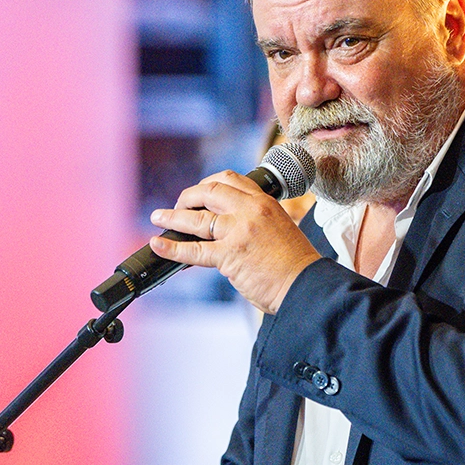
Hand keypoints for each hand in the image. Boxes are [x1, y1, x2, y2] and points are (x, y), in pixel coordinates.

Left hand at [150, 170, 321, 313]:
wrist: (306, 285)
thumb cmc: (295, 264)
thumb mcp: (280, 227)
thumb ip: (255, 220)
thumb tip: (227, 226)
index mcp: (264, 201)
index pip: (230, 178)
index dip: (207, 183)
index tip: (198, 193)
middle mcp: (250, 210)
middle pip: (208, 191)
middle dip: (187, 197)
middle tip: (177, 207)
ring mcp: (238, 232)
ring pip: (196, 218)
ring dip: (172, 218)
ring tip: (158, 218)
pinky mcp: (229, 256)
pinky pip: (194, 250)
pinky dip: (171, 248)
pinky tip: (158, 245)